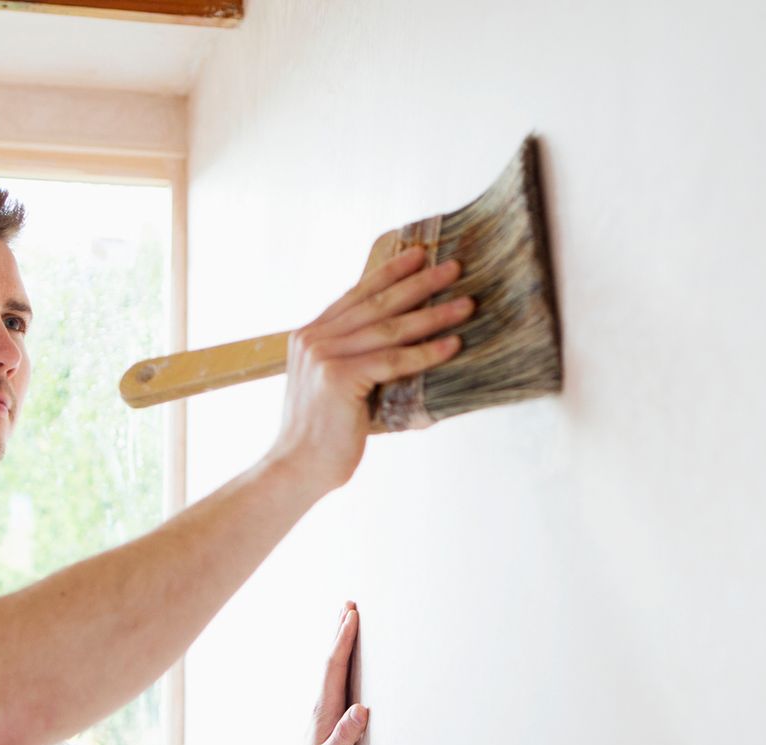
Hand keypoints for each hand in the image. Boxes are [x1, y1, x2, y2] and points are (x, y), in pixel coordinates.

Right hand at [266, 248, 474, 495]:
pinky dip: (426, 352)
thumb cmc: (325, 434)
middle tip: (454, 267)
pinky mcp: (337, 377)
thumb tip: (403, 343)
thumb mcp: (337, 385)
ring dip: (433, 315)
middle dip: (419, 283)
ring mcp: (323, 356)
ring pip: (389, 328)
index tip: (419, 255)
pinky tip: (453, 344)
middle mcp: (314, 339)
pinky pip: (392, 359)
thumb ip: (357, 359)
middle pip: (377, 302)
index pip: (357, 294)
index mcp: (311, 335)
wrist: (298, 468)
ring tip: (466, 305)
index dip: (390, 272)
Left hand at [299, 600, 368, 744]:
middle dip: (341, 630)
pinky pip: (336, 675)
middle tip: (350, 603)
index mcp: (326, 707)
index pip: (334, 666)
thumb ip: (346, 737)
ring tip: (347, 618)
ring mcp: (324, 704)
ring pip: (333, 664)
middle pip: (331, 657)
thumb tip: (361, 710)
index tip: (352, 616)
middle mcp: (323, 700)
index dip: (343, 640)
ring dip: (340, 640)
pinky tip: (345, 657)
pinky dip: (341, 658)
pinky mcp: (328, 711)